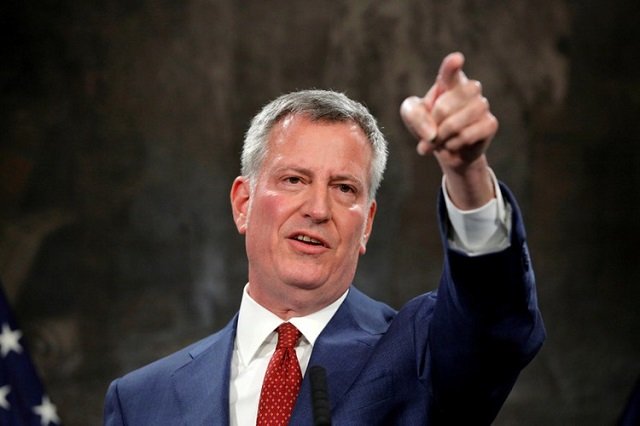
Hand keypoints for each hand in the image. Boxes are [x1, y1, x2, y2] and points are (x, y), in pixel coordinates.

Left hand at [400, 52, 497, 208]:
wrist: (447, 149)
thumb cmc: (429, 125)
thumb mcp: (411, 116)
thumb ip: (414, 115)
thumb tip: (432, 133)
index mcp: (448, 81)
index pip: (450, 71)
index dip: (452, 65)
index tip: (456, 59)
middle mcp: (469, 89)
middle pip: (445, 105)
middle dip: (433, 124)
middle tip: (430, 132)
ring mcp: (482, 105)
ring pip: (458, 121)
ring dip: (443, 135)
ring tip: (439, 140)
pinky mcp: (490, 124)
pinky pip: (468, 135)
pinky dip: (454, 143)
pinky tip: (452, 145)